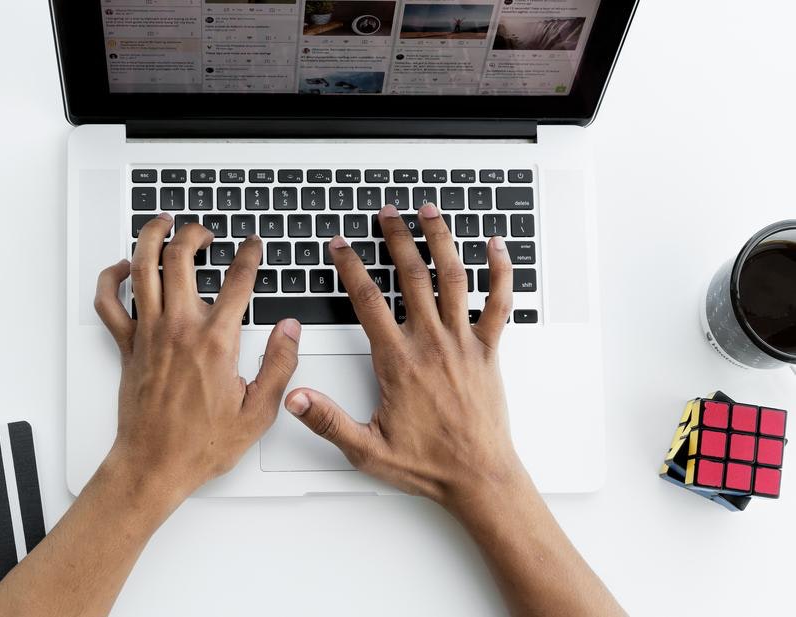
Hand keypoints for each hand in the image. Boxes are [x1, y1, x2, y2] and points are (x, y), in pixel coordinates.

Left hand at [94, 213, 300, 513]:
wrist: (154, 465)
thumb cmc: (200, 444)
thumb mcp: (258, 411)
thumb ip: (279, 364)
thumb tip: (289, 330)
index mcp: (216, 342)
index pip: (238, 281)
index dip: (249, 255)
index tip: (253, 246)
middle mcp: (179, 329)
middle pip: (180, 258)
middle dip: (195, 234)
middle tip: (206, 233)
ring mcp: (148, 333)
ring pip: (142, 267)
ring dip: (151, 237)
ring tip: (164, 224)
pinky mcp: (127, 345)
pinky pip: (110, 302)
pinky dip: (111, 277)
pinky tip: (123, 267)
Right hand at [284, 203, 520, 508]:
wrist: (478, 477)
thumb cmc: (427, 464)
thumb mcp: (367, 449)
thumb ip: (328, 420)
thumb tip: (294, 397)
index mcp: (398, 362)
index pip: (367, 302)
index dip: (350, 268)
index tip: (340, 246)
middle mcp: (432, 344)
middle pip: (411, 277)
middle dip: (397, 239)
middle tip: (387, 213)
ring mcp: (464, 343)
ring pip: (453, 279)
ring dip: (441, 241)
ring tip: (430, 212)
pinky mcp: (489, 351)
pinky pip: (498, 303)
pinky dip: (500, 272)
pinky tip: (496, 248)